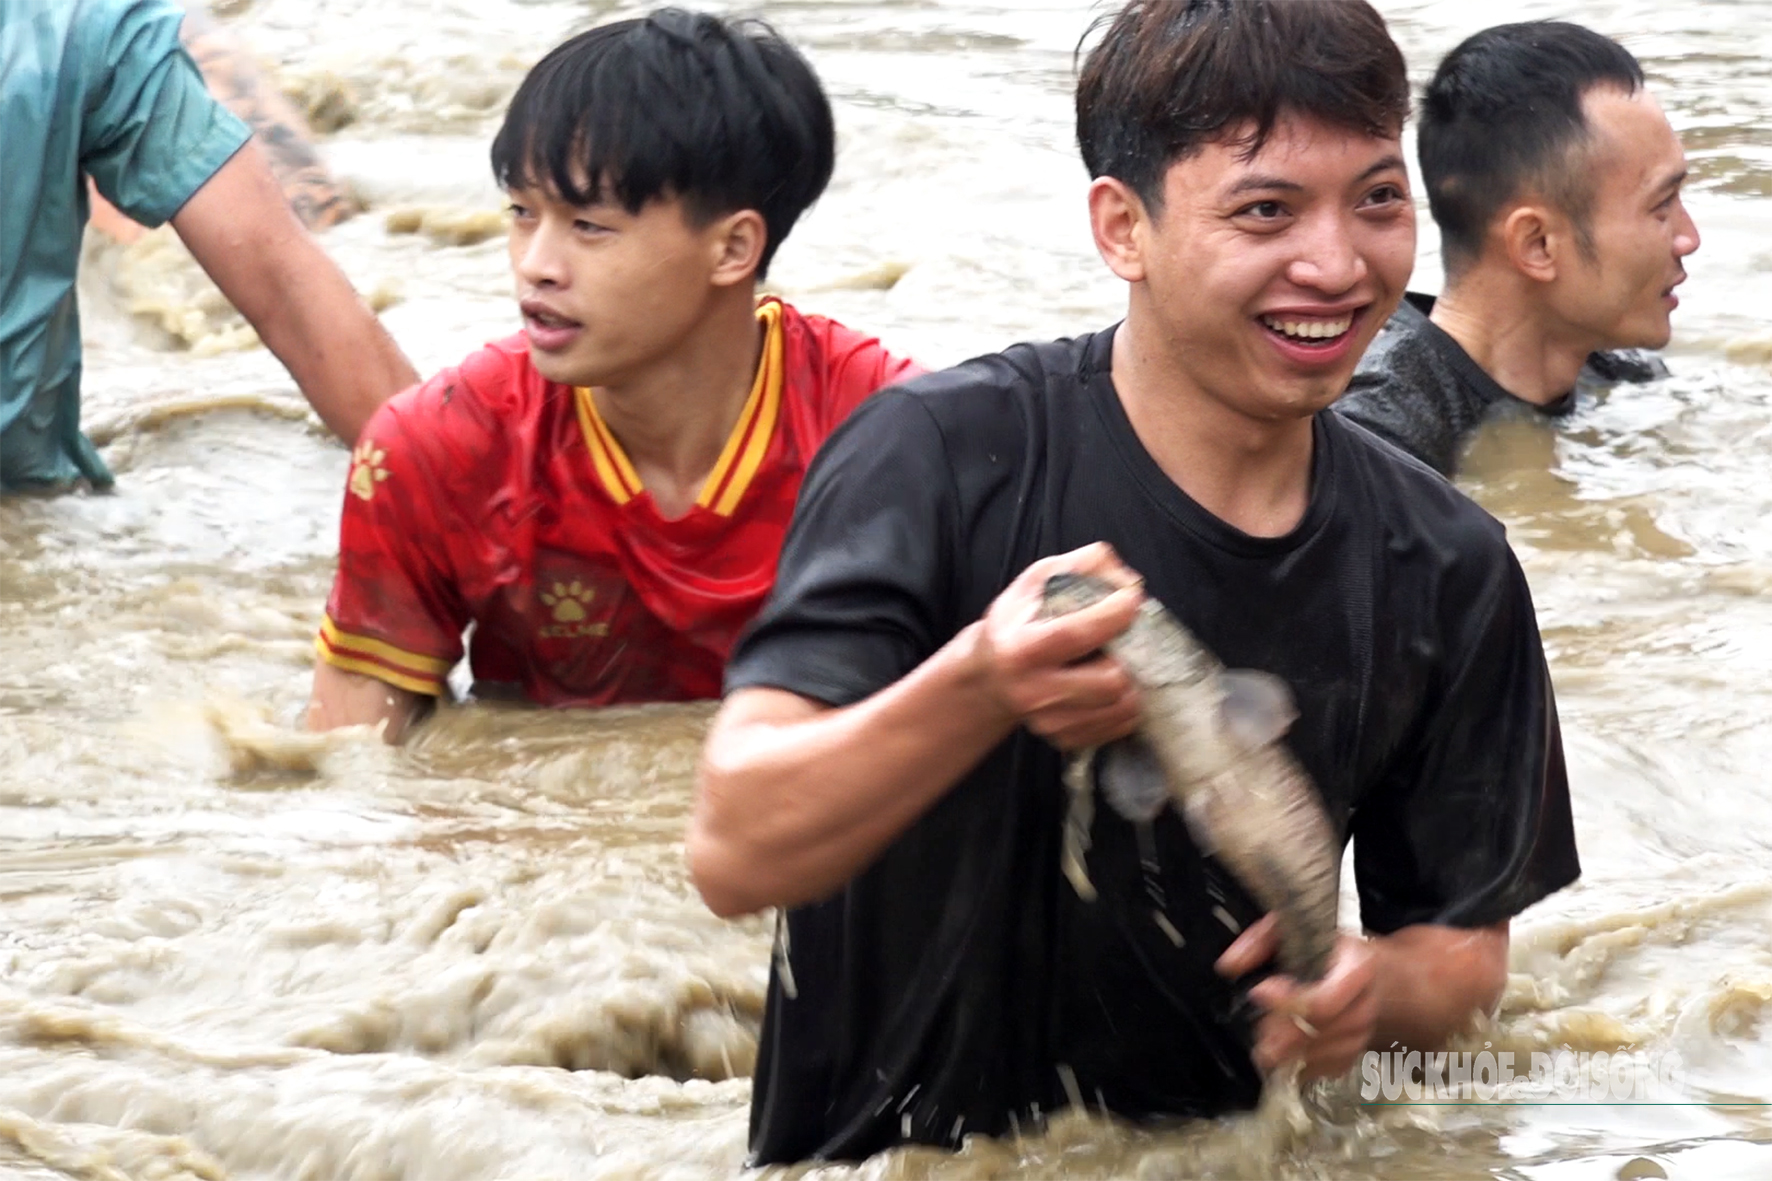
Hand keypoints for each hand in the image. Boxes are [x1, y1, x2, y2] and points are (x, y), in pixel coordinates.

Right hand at [970, 542, 1143, 750]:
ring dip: (1133, 683)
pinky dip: (1124, 706)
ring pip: (1121, 709)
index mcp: (1021, 649)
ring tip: (1119, 663)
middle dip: (1128, 657)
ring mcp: (1050, 722)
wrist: (989, 677)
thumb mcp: (1035, 584)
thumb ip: (1080, 567)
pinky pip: (1117, 728)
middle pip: (1110, 681)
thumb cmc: (1016, 624)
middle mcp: (1034, 692)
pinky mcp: (1065, 740)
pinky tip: (1109, 687)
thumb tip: (1126, 578)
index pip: (1076, 634)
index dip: (1114, 615)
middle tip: (1125, 640)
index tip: (1132, 598)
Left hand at [1216, 914, 1379, 1080]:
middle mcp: (1365, 1000)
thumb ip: (1260, 941)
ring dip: (1295, 1054)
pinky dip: (1309, 1067)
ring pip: (1331, 1051)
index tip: (1259, 992)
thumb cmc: (1327, 945)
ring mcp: (1364, 1026)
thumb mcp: (1293, 928)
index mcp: (1356, 966)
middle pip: (1326, 1028)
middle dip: (1288, 1035)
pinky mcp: (1358, 1046)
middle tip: (1260, 1036)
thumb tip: (1230, 965)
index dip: (1288, 1001)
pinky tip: (1288, 1059)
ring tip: (1267, 1049)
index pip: (1325, 998)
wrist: (1370, 966)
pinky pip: (1335, 1065)